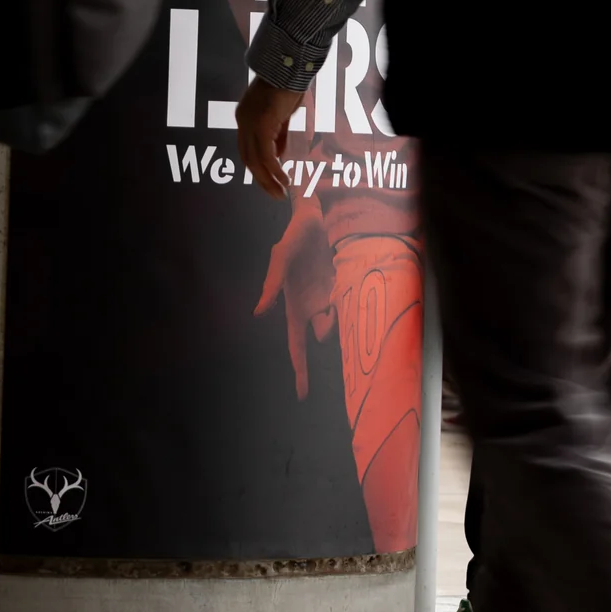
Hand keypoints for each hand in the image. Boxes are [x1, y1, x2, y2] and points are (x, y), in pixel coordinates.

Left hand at [236, 80, 304, 198]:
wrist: (291, 65)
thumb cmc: (289, 85)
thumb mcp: (282, 115)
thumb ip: (278, 135)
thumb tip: (278, 156)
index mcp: (244, 117)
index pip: (247, 148)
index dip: (258, 167)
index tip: (270, 180)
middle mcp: (243, 121)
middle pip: (248, 158)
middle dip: (261, 179)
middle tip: (275, 194)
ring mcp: (250, 122)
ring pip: (256, 160)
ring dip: (268, 179)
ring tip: (280, 193)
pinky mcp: (262, 124)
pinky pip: (266, 155)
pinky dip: (274, 170)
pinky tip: (283, 180)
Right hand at [254, 197, 335, 398]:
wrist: (315, 216)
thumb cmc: (293, 237)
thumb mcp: (280, 259)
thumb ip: (271, 285)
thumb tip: (258, 313)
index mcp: (293, 307)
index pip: (296, 345)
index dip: (300, 370)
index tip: (301, 395)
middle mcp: (311, 306)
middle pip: (322, 336)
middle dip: (330, 332)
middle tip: (330, 310)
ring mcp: (328, 296)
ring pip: (340, 320)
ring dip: (342, 314)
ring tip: (337, 283)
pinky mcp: (342, 285)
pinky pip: (351, 302)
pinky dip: (353, 299)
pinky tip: (347, 280)